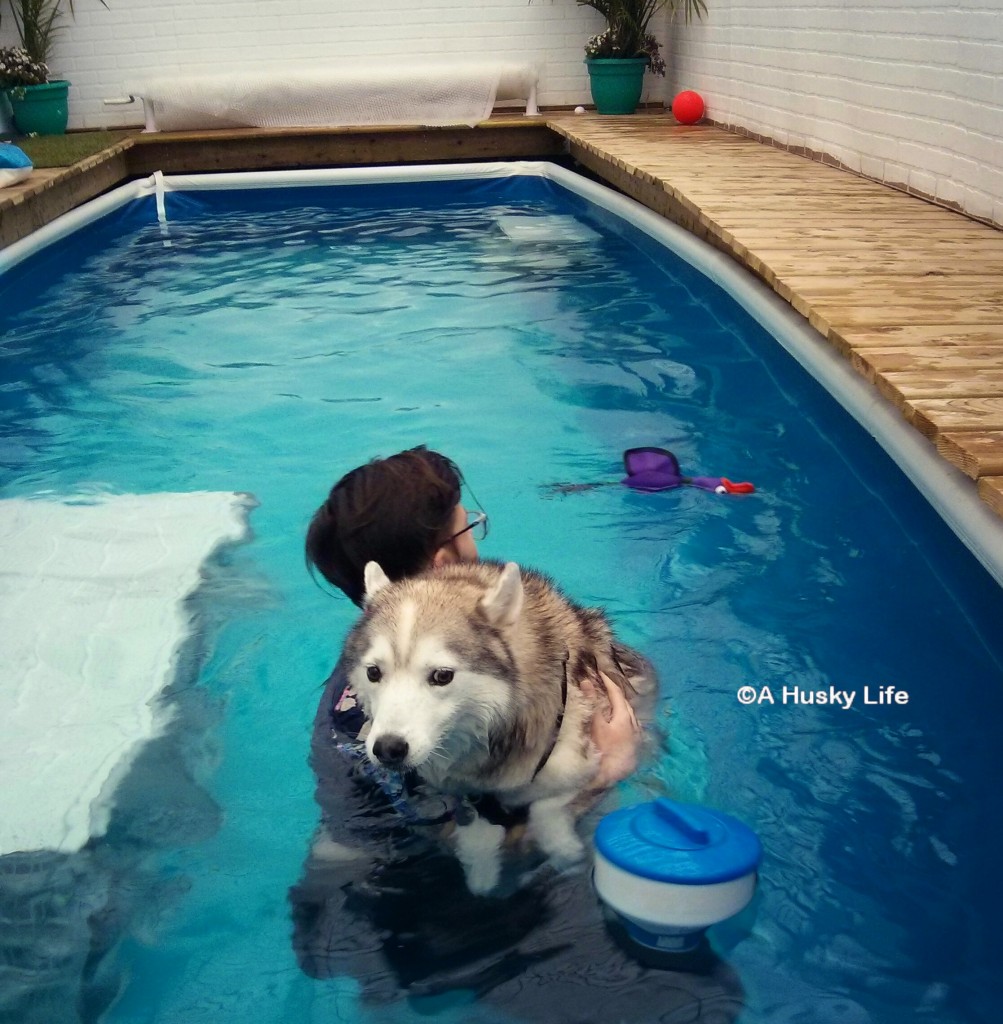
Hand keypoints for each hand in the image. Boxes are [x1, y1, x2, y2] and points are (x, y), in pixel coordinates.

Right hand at [583, 670, 640, 788]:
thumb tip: (586, 682)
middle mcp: (634, 726)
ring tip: (611, 702)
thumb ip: (591, 702)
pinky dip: (624, 721)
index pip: (617, 694)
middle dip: (616, 693)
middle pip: (625, 705)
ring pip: (630, 717)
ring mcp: (636, 738)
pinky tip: (619, 724)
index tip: (600, 672)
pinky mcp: (634, 750)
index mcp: (625, 717)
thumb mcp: (595, 724)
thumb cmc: (601, 750)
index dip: (609, 682)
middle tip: (605, 685)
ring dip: (621, 707)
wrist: (608, 779)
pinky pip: (631, 728)